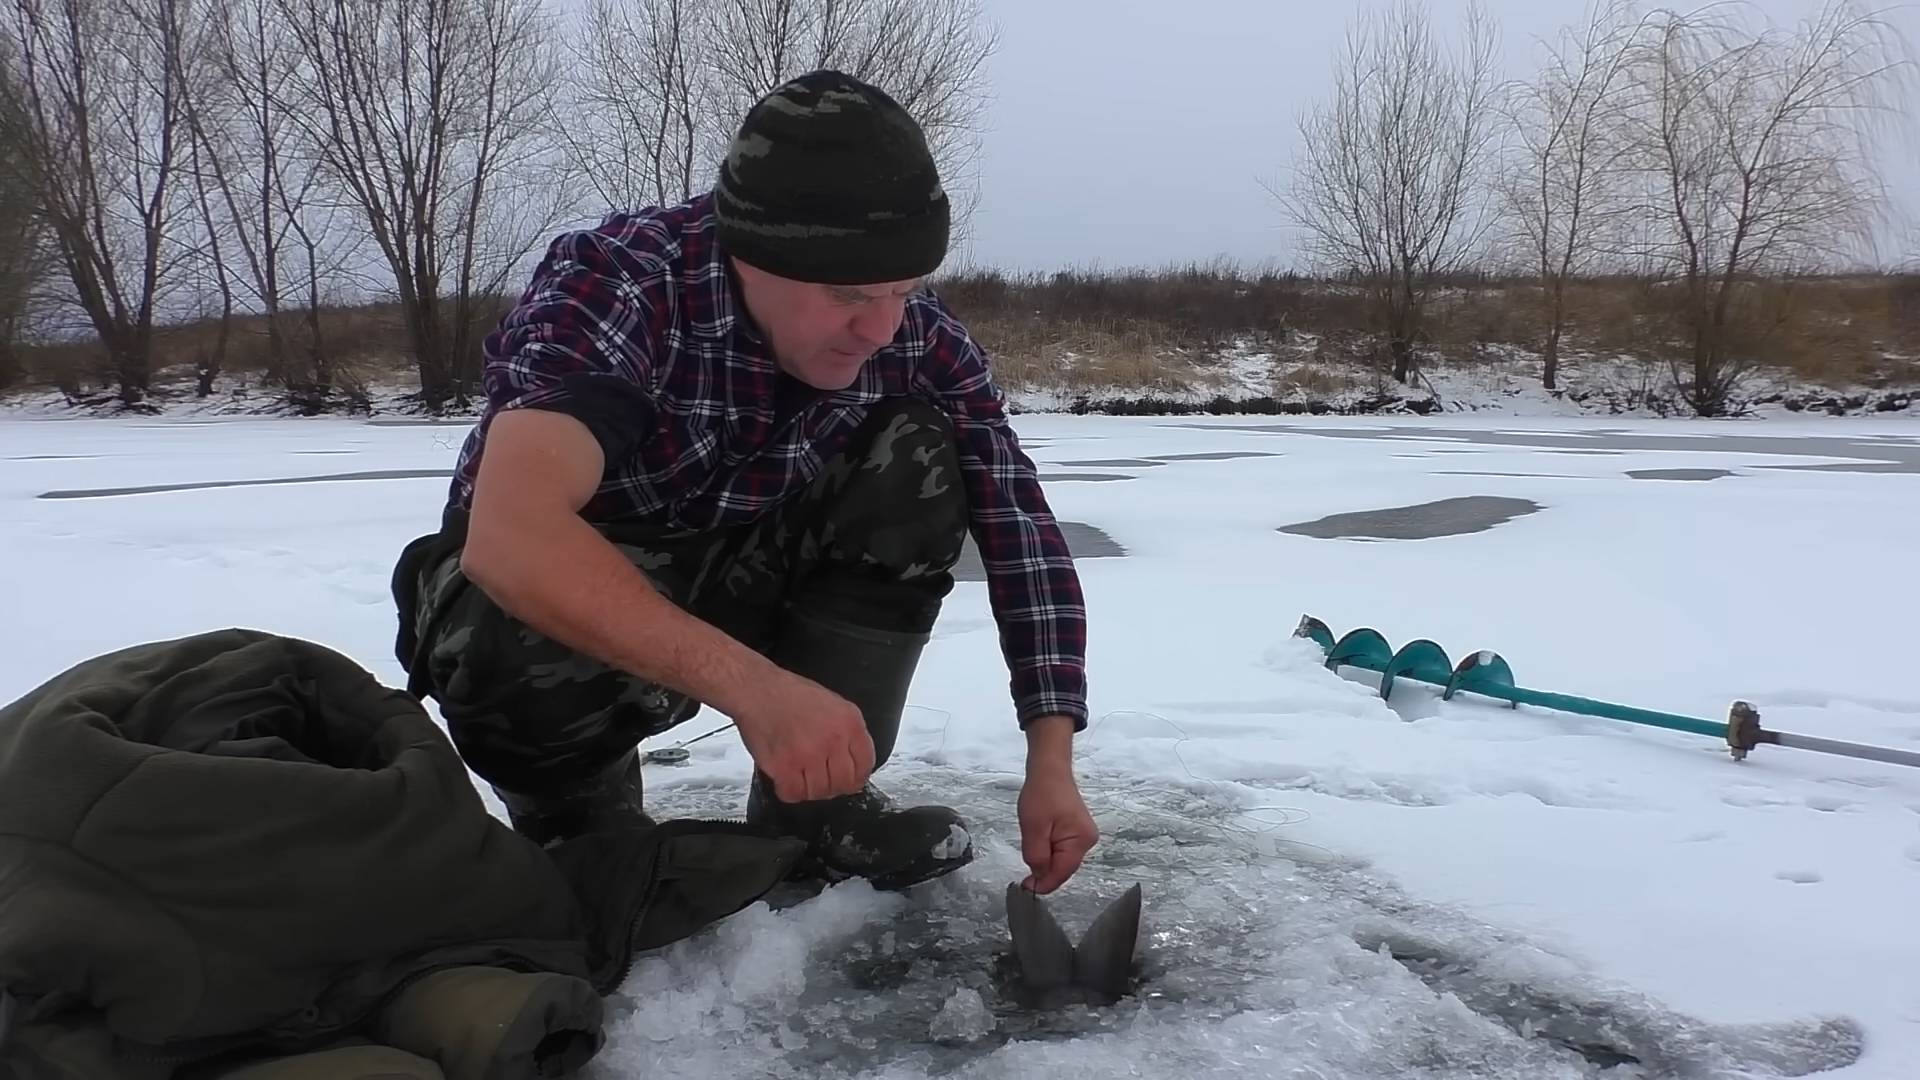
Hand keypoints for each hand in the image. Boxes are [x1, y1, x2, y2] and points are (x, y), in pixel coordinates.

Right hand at [732, 665, 873, 801]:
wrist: (756, 689)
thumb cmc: (790, 695)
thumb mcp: (833, 704)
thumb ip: (847, 732)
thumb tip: (854, 763)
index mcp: (849, 722)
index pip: (865, 765)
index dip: (856, 777)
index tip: (849, 780)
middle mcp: (832, 739)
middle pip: (844, 783)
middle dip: (832, 786)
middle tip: (820, 779)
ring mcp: (808, 754)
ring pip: (819, 792)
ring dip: (809, 788)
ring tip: (800, 774)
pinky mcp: (784, 766)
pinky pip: (793, 794)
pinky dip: (789, 791)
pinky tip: (785, 778)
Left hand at [1018, 716, 1097, 892]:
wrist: (1049, 768)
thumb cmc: (1041, 794)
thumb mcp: (1033, 828)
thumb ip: (1036, 856)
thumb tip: (1039, 878)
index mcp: (1080, 841)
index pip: (1061, 874)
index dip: (1042, 884)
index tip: (1024, 888)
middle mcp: (1088, 842)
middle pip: (1063, 868)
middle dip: (1043, 869)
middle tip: (1025, 854)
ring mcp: (1084, 836)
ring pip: (1060, 860)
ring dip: (1044, 858)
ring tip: (1032, 839)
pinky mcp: (1077, 831)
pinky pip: (1061, 850)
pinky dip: (1048, 850)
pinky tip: (1039, 838)